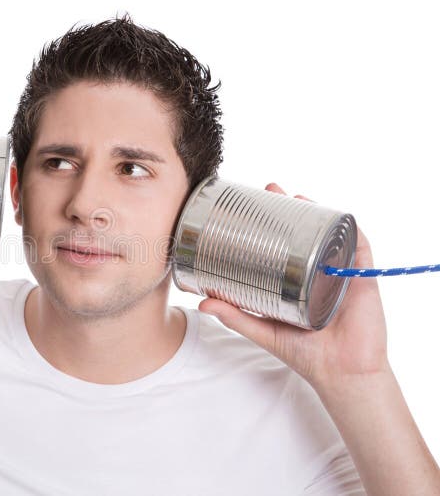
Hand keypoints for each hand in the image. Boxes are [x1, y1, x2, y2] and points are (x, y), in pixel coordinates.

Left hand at [197, 183, 389, 389]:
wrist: (341, 374)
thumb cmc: (305, 355)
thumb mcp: (263, 330)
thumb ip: (235, 316)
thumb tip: (201, 301)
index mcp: (297, 281)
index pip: (282, 243)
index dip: (269, 223)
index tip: (251, 204)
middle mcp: (318, 272)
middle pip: (305, 232)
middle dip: (289, 207)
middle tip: (271, 189)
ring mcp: (340, 273)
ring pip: (330, 234)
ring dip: (317, 211)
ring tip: (297, 197)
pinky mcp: (362, 279)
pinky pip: (360, 248)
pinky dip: (350, 230)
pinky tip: (338, 216)